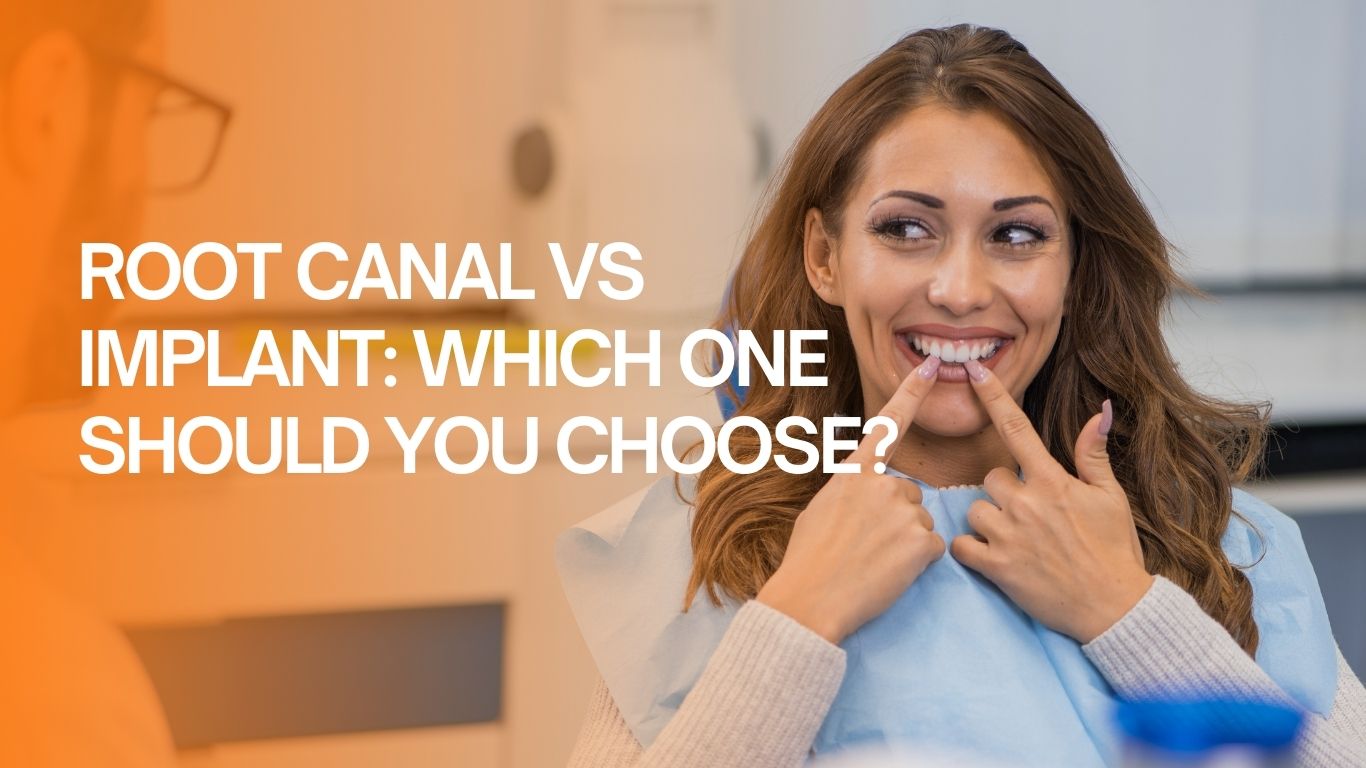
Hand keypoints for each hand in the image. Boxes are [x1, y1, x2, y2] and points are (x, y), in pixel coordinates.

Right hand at [757, 357, 946, 644]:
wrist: (810, 598)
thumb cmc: (808, 559)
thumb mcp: (820, 509)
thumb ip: (851, 490)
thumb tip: (866, 491)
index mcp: (854, 472)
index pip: (888, 424)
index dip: (912, 392)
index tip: (930, 367)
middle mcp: (882, 483)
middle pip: (908, 494)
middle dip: (896, 517)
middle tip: (867, 545)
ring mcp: (903, 511)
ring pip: (920, 521)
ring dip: (906, 541)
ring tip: (874, 561)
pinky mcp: (920, 541)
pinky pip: (931, 547)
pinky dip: (916, 563)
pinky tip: (890, 572)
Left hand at [949, 359, 1152, 643]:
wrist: (1113, 607)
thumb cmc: (1115, 550)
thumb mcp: (1111, 497)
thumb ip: (1093, 454)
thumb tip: (1099, 411)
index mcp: (1053, 481)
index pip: (1017, 428)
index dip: (994, 396)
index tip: (974, 371)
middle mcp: (1027, 502)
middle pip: (990, 477)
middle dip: (1004, 493)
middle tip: (1029, 517)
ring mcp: (1010, 534)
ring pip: (975, 510)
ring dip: (988, 523)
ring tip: (1017, 541)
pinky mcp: (997, 566)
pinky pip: (961, 545)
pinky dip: (971, 550)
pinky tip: (993, 557)